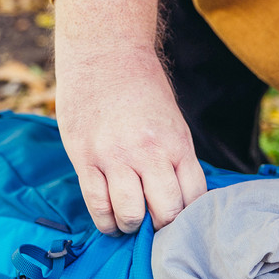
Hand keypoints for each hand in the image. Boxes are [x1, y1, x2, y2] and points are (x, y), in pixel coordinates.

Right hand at [54, 0, 206, 233]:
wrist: (105, 53)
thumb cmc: (142, 90)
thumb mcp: (173, 123)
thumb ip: (176, 160)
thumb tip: (181, 202)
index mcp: (176, 145)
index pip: (193, 198)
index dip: (188, 217)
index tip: (180, 219)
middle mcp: (148, 153)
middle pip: (165, 213)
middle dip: (162, 226)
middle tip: (154, 224)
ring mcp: (115, 157)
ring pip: (130, 215)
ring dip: (131, 226)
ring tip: (130, 221)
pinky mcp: (85, 158)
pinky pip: (97, 204)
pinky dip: (106, 222)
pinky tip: (110, 222)